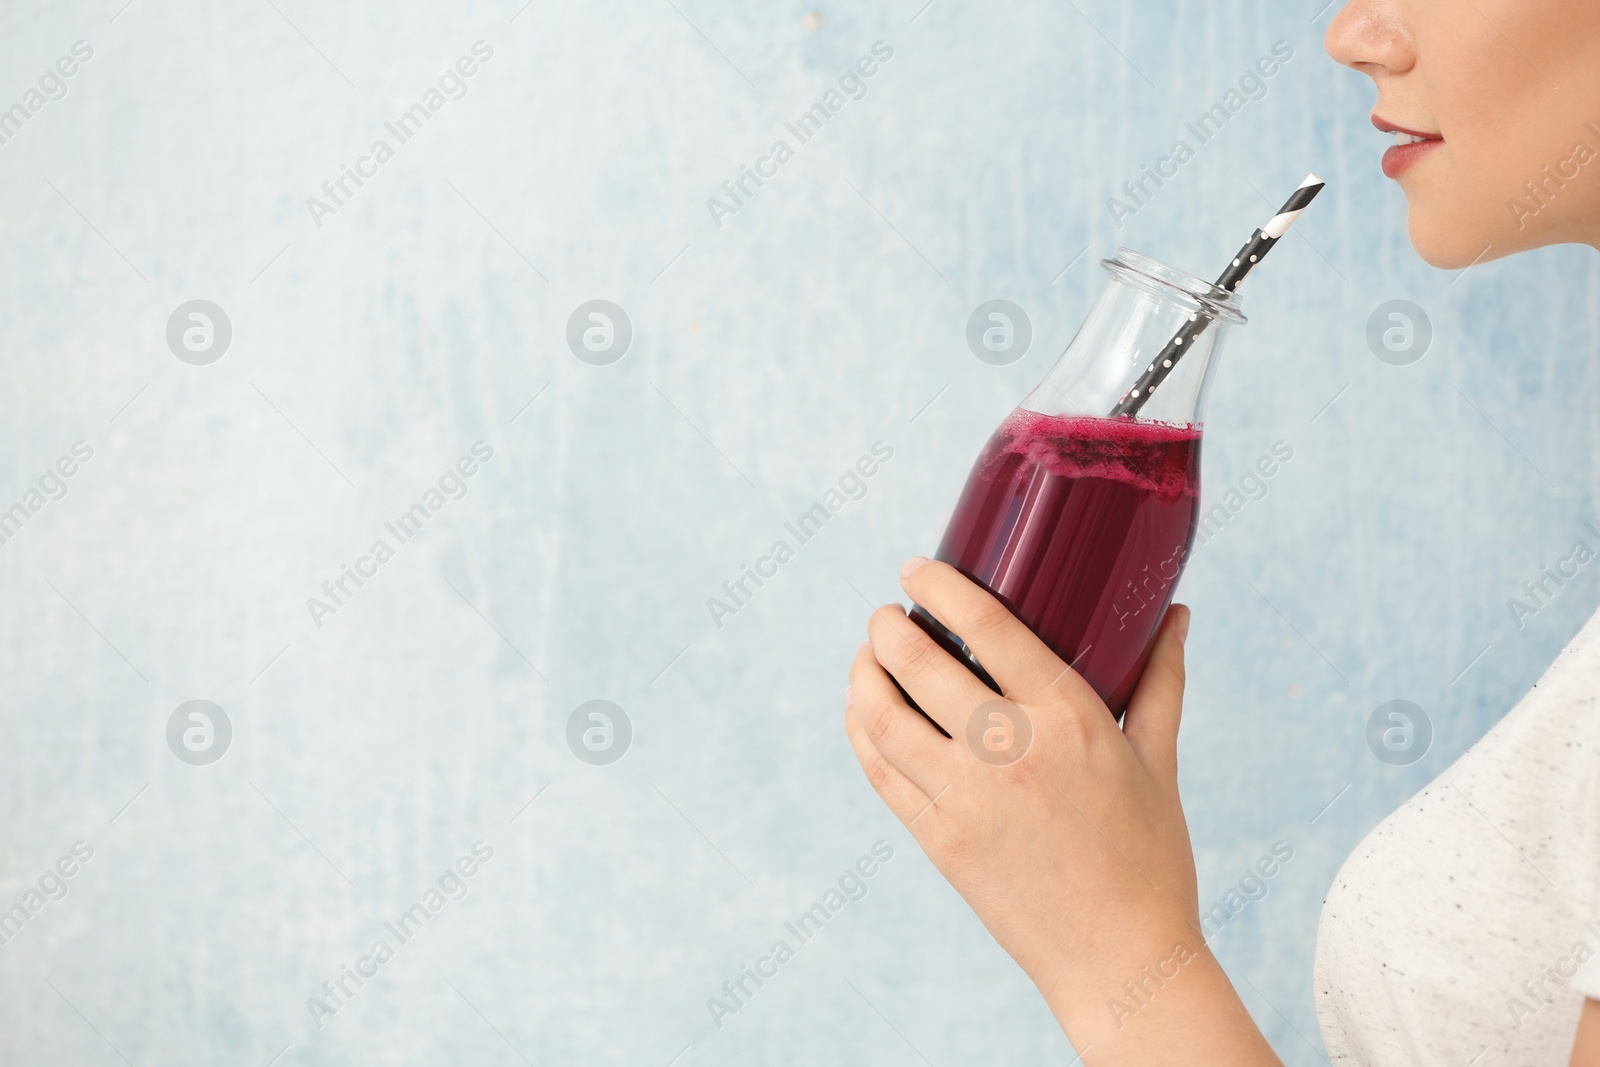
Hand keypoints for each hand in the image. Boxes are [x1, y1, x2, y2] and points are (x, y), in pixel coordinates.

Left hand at [844, 558, 1276, 1063]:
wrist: (1121, 959)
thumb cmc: (1149, 858)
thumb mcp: (1159, 761)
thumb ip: (1160, 681)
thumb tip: (1177, 615)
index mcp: (1070, 719)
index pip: (990, 629)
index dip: (942, 590)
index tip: (915, 569)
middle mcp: (1011, 751)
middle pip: (921, 666)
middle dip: (887, 629)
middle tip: (885, 616)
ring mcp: (967, 799)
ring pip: (885, 718)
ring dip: (863, 677)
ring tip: (866, 658)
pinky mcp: (940, 840)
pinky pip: (881, 771)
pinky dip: (862, 732)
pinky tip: (864, 714)